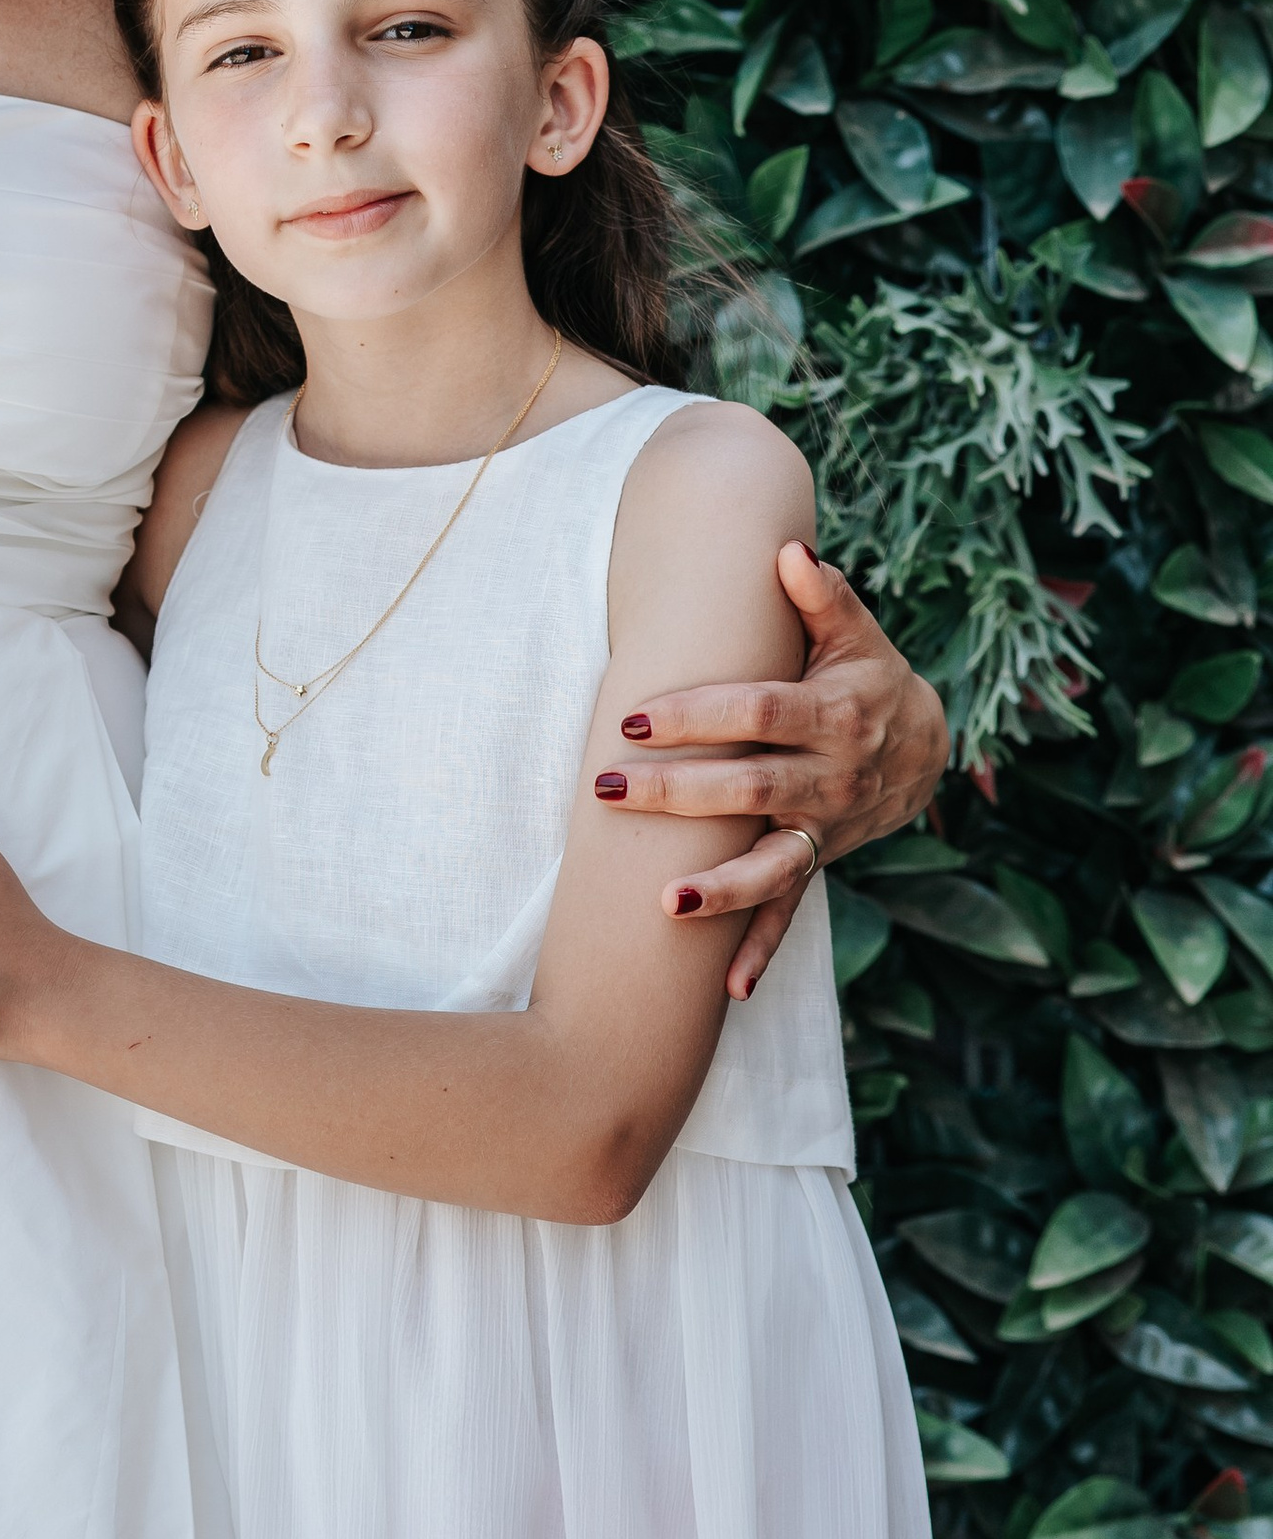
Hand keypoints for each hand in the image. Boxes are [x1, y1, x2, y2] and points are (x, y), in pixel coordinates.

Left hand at [599, 543, 947, 1000]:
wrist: (927, 746)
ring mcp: (828, 827)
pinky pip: (792, 909)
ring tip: (667, 903)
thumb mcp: (856, 634)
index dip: (698, 716)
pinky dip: (762, 949)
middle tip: (611, 790)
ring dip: (723, 888)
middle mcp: (834, 778)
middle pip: (751, 788)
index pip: (759, 713)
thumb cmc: (868, 674)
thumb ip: (822, 596)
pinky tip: (727, 988)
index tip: (634, 717)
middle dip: (681, 794)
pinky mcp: (820, 860)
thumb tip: (789, 550)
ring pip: (774, 862)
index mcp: (836, 714)